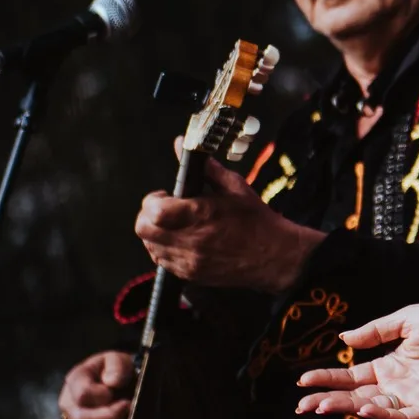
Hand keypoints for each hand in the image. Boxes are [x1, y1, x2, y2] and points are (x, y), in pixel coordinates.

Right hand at [59, 350, 135, 418]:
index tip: (120, 393)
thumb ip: (116, 365)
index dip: (103, 396)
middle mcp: (70, 404)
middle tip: (128, 408)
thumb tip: (112, 382)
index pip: (83, 394)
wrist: (122, 382)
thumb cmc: (117, 370)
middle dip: (110, 418)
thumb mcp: (118, 359)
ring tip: (127, 418)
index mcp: (76, 380)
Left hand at [135, 143, 323, 292]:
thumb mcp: (234, 187)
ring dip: (157, 233)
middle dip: (149, 216)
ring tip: (177, 226)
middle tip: (167, 210)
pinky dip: (166, 250)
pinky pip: (163, 262)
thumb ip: (204, 167)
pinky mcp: (190, 275)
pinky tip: (184, 241)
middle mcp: (190, 240)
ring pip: (150, 246)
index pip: (152, 210)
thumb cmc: (256, 220)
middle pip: (144, 229)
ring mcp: (189, 261)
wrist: (274, 256)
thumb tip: (181, 143)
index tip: (166, 195)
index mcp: (199, 214)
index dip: (153, 200)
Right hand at [294, 302, 418, 418]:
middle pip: (356, 397)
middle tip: (302, 405)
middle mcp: (398, 385)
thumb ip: (375, 331)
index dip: (327, 379)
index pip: (351, 377)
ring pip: (374, 409)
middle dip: (328, 401)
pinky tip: (365, 407)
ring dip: (348, 409)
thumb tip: (343, 340)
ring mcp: (413, 398)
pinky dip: (384, 415)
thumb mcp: (406, 319)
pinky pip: (403, 417)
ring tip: (323, 405)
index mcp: (389, 365)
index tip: (302, 380)